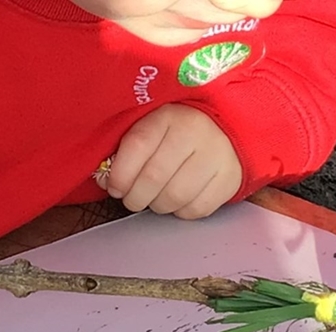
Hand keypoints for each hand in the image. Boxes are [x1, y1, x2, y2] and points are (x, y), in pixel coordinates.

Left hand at [101, 104, 241, 219]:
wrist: (227, 130)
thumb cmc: (180, 132)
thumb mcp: (153, 127)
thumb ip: (129, 150)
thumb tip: (106, 180)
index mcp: (169, 115)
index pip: (137, 146)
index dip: (120, 174)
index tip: (115, 187)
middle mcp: (195, 132)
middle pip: (154, 177)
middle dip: (136, 196)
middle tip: (133, 199)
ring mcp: (216, 156)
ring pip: (175, 197)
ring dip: (158, 205)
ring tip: (156, 199)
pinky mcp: (230, 179)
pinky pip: (196, 209)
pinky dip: (181, 211)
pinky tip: (179, 201)